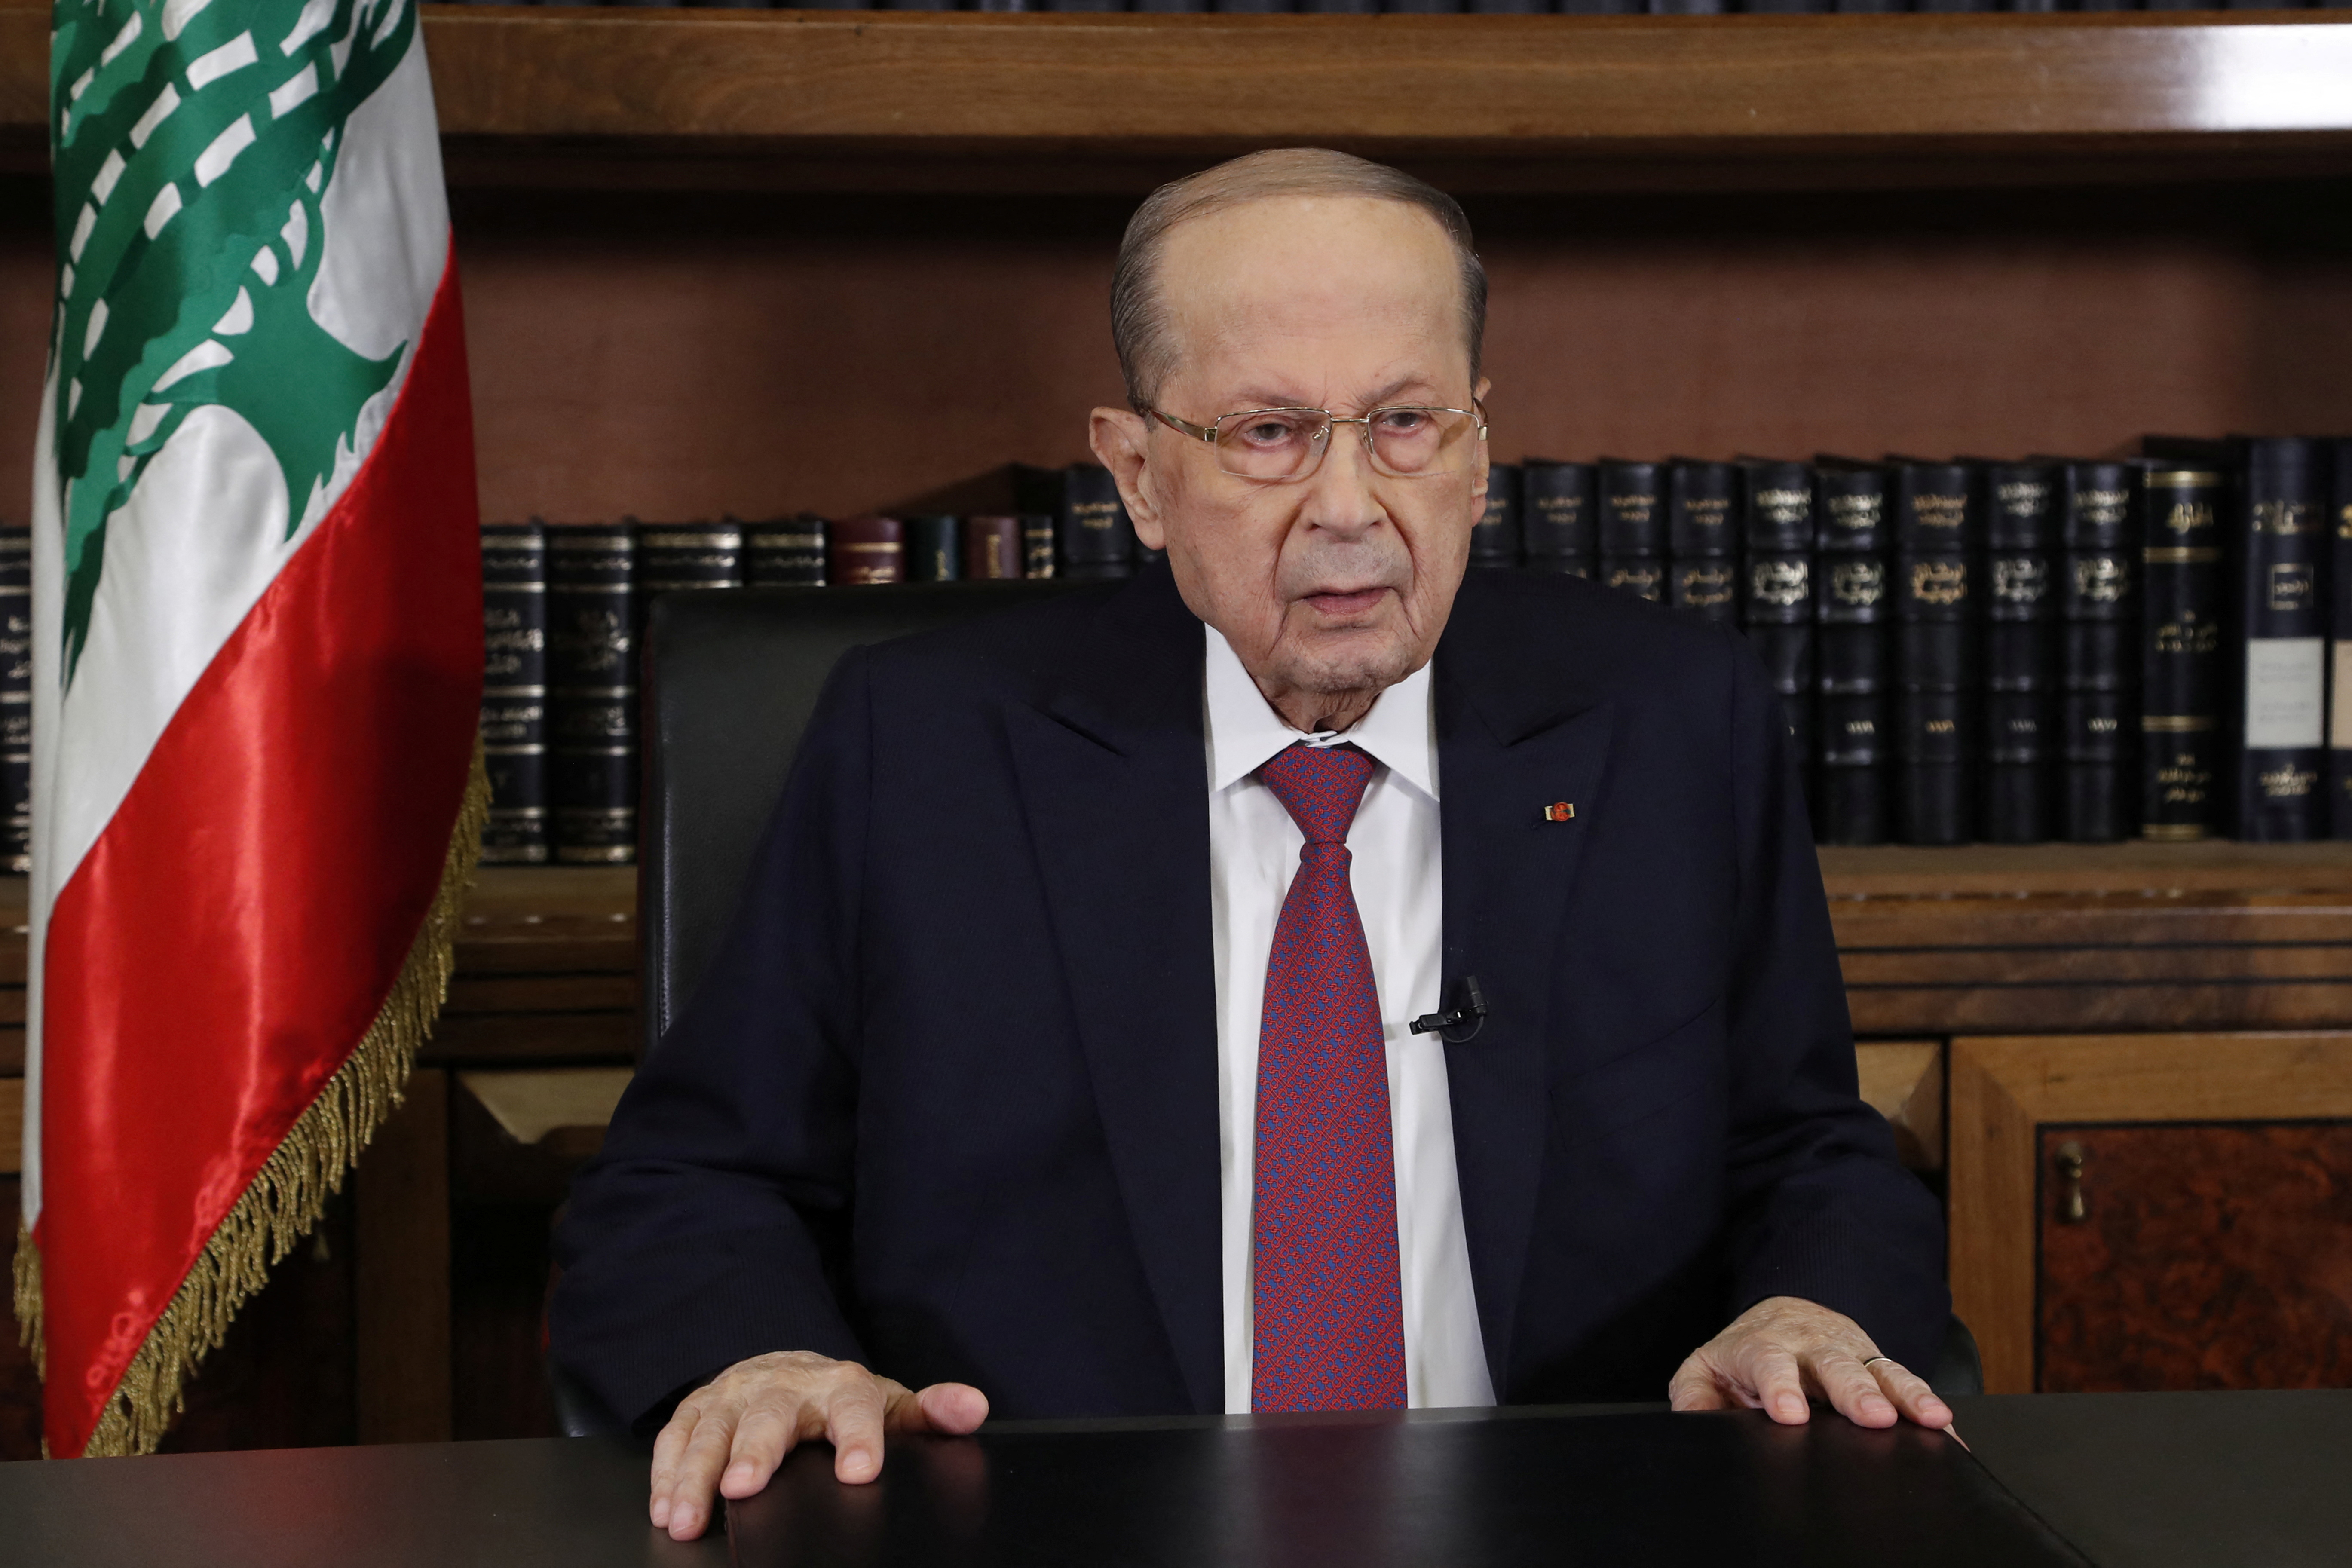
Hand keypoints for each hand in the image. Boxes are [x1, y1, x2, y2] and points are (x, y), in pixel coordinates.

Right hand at [647, 1350, 988, 1540]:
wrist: (784, 1367)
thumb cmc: (839, 1400)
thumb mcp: (888, 1405)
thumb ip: (930, 1413)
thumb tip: (973, 1407)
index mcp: (841, 1386)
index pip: (855, 1406)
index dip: (858, 1437)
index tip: (859, 1471)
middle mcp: (783, 1385)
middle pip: (768, 1415)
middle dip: (755, 1450)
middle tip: (745, 1488)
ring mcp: (734, 1396)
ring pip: (711, 1430)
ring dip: (695, 1474)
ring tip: (686, 1518)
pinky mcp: (697, 1409)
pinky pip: (674, 1438)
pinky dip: (664, 1473)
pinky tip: (662, 1507)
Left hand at [1667, 1296, 1953, 1434]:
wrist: (1784, 1314)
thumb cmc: (1743, 1355)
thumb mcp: (1705, 1367)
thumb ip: (1693, 1392)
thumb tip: (1694, 1419)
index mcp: (1764, 1346)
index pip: (1769, 1363)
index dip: (1779, 1387)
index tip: (1789, 1416)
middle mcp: (1811, 1347)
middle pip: (1834, 1365)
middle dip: (1855, 1391)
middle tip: (1873, 1417)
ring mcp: (1851, 1353)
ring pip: (1880, 1370)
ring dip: (1905, 1394)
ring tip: (1929, 1419)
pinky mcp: (1878, 1365)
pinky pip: (1908, 1383)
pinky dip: (1929, 1405)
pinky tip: (1949, 1429)